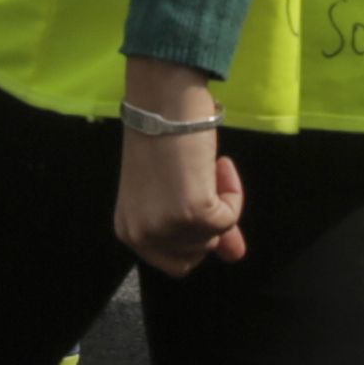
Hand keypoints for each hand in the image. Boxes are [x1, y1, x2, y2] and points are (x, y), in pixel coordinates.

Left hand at [113, 61, 242, 275]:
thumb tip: (234, 254)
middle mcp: (142, 235)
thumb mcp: (174, 191)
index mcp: (129, 230)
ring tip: (209, 168)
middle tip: (211, 187)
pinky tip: (220, 165)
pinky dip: (233, 194)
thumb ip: (200, 228)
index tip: (208, 215)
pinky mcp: (192, 214)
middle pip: (196, 257)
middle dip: (209, 225)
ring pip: (214, 238)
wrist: (163, 102)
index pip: (173, 263)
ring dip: (221, 203)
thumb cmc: (164, 137)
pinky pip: (229, 218)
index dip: (197, 242)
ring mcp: (166, 227)